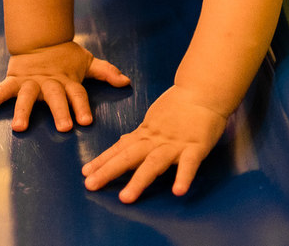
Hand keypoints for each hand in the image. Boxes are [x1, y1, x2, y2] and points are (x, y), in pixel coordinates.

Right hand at [0, 41, 128, 131]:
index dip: (82, 107)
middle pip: (55, 97)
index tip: (85, 121)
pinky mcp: (14, 81)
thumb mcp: (87, 63)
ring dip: (22, 111)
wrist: (40, 39)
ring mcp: (30, 82)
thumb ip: (106, 72)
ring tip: (18, 127)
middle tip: (63, 127)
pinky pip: (1, 91)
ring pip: (26, 97)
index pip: (77, 94)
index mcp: (67, 81)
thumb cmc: (66, 57)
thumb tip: (126, 81)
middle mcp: (49, 83)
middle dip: (59, 111)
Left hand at [81, 85, 227, 202]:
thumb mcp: (153, 120)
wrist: (203, 90)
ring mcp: (175, 144)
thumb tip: (120, 145)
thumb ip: (139, 136)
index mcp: (146, 134)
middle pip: (129, 156)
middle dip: (109, 171)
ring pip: (154, 163)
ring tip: (125, 198)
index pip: (120, 149)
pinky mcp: (196, 147)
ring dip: (139, 181)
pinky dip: (183, 177)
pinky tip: (178, 191)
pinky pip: (189, 164)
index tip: (85, 173)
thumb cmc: (179, 106)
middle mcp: (156, 140)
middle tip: (91, 185)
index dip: (102, 160)